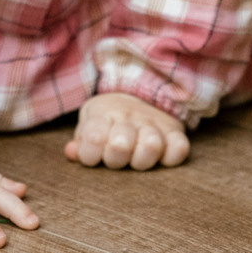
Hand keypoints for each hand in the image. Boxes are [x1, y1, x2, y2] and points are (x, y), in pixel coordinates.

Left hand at [64, 92, 189, 169]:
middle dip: (115, 158)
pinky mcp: (174, 131)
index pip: (93, 138)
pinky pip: (179, 148)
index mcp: (103, 115)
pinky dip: (171, 157)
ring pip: (151, 145)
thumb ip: (81, 141)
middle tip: (116, 158)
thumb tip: (71, 152)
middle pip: (120, 144)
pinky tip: (160, 158)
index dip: (90, 154)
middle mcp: (129, 117)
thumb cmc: (109, 119)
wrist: (139, 94)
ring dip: (142, 158)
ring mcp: (153, 124)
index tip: (93, 156)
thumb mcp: (90, 123)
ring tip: (136, 158)